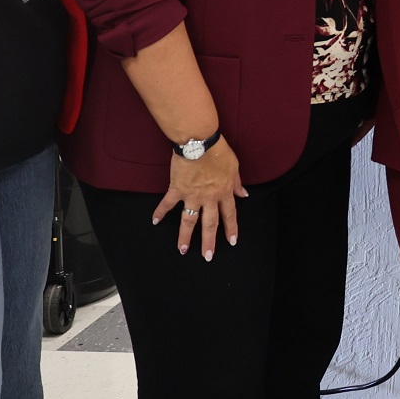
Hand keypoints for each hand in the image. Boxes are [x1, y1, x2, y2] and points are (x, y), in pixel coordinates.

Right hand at [151, 139, 244, 258]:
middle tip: (207, 256)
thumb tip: (244, 195)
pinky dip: (160, 212)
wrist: (200, 142)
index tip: (231, 242)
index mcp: (224, 192)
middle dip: (209, 242)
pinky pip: (168, 203)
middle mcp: (209, 198)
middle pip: (210, 224)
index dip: (231, 229)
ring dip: (185, 236)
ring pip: (189, 220)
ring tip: (182, 250)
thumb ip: (237, 183)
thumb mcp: (234, 166)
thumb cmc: (219, 151)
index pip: (229, 215)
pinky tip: (155, 222)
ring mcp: (192, 195)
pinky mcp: (177, 189)